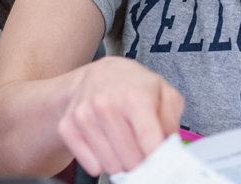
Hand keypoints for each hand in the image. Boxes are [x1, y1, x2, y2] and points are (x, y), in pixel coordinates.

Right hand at [58, 56, 183, 175]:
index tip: (162, 166)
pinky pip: (91, 165)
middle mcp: (107, 105)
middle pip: (131, 159)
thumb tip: (169, 146)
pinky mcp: (68, 126)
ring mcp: (85, 116)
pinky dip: (102, 163)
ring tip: (126, 148)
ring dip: (122, 164)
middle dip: (142, 164)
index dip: (158, 160)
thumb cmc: (133, 85)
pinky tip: (108, 147)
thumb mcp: (163, 91)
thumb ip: (172, 119)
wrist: (98, 74)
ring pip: (111, 166)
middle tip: (144, 155)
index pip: (149, 141)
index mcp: (135, 96)